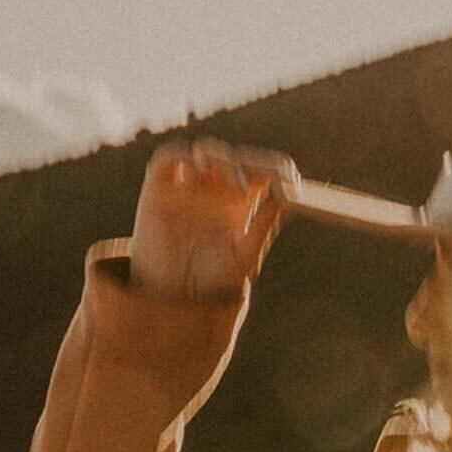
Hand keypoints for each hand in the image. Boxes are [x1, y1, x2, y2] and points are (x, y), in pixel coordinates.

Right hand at [129, 138, 299, 302]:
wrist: (174, 299)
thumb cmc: (212, 281)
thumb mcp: (245, 255)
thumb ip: (263, 226)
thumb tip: (287, 199)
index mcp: (241, 203)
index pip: (261, 173)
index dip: (276, 169)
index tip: (292, 179)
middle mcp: (216, 190)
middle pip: (237, 159)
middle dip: (253, 164)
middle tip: (266, 178)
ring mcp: (189, 185)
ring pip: (208, 152)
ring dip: (223, 160)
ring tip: (235, 186)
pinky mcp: (160, 186)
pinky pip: (170, 157)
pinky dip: (184, 157)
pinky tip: (199, 170)